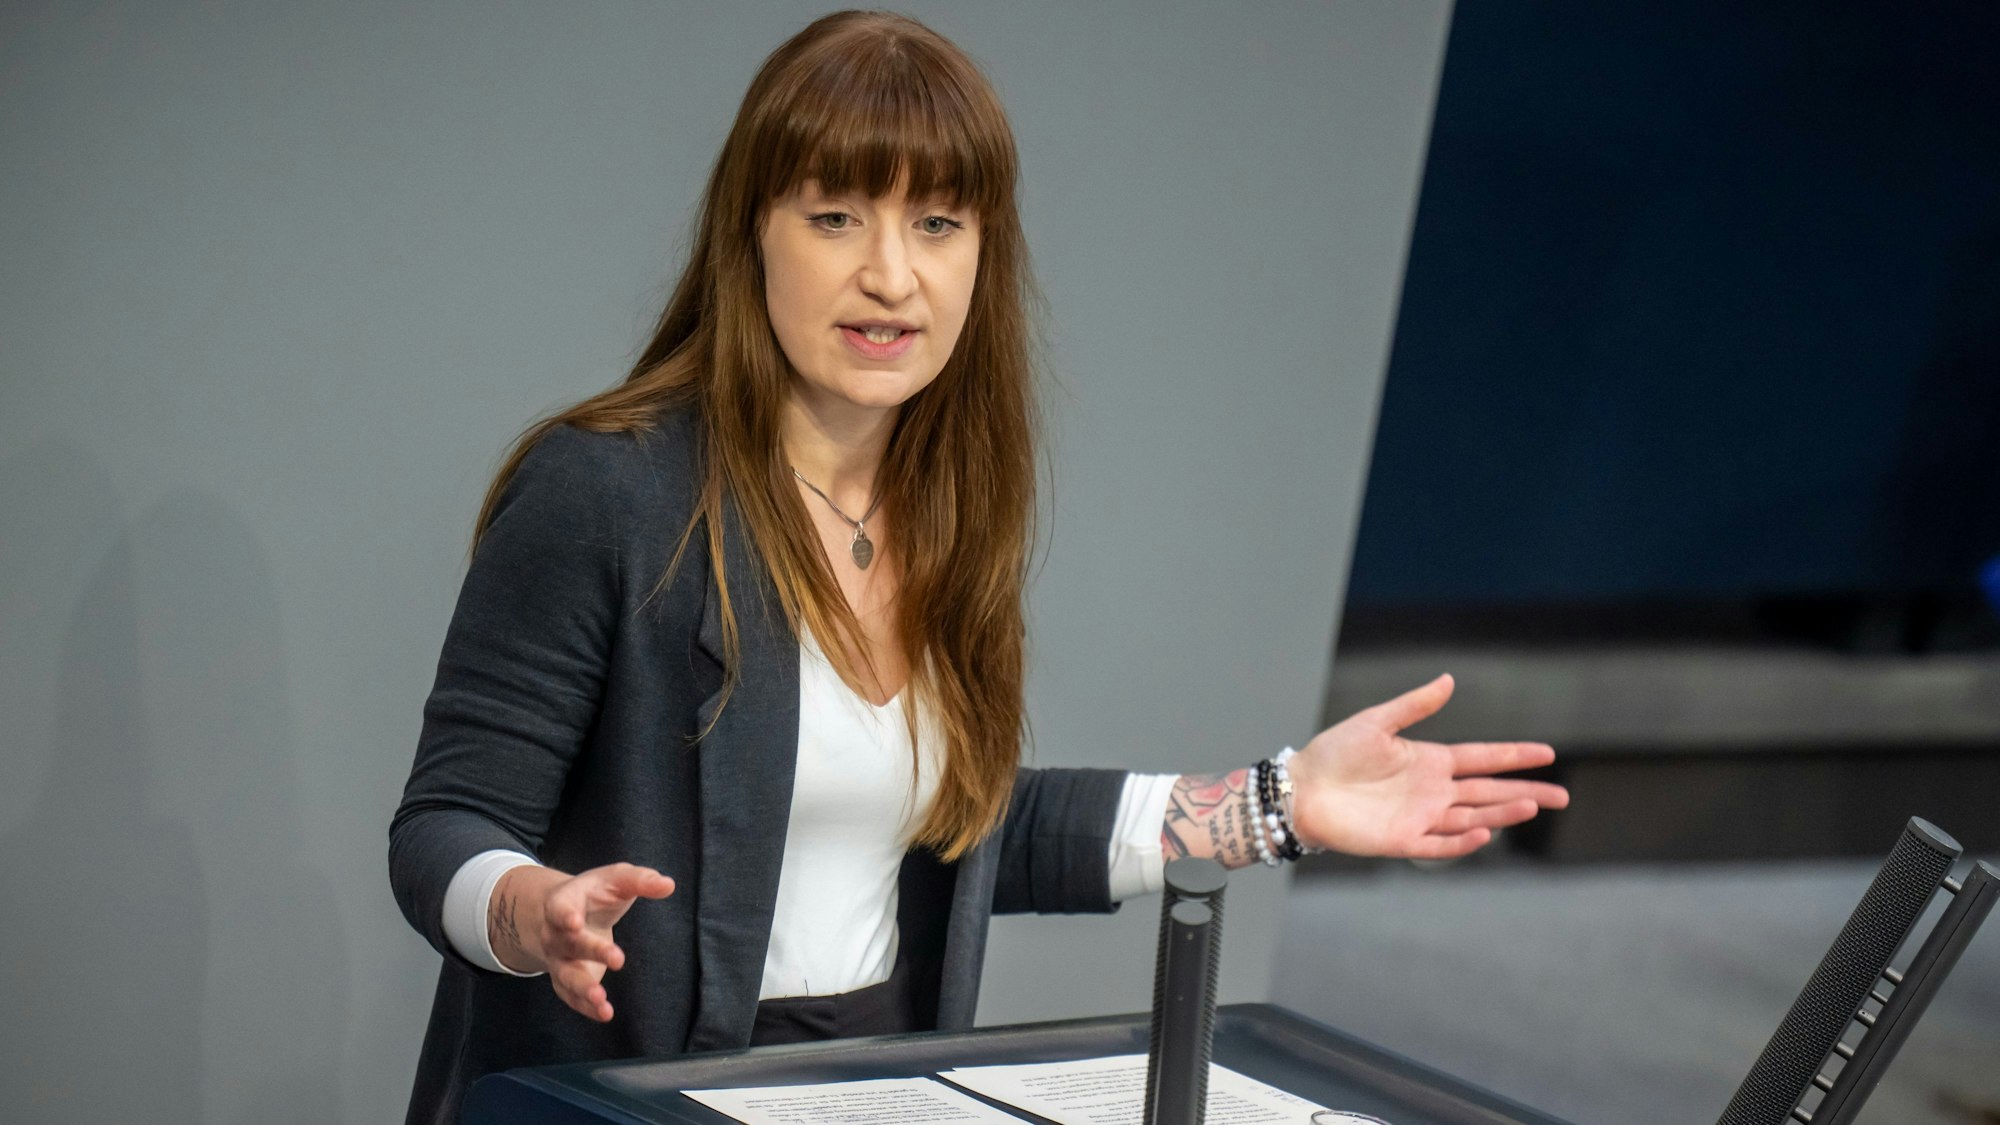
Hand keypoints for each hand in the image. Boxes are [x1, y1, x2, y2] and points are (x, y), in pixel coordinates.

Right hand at [489, 862, 675, 1021]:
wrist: (569, 915)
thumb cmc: (598, 893)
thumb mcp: (617, 878)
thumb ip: (640, 880)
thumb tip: (668, 885)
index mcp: (563, 901)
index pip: (559, 907)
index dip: (564, 915)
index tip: (575, 922)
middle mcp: (554, 933)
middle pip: (569, 943)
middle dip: (592, 950)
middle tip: (618, 958)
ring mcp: (558, 959)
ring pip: (566, 976)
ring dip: (583, 989)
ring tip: (602, 1000)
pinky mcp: (566, 980)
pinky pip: (571, 996)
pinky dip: (586, 1007)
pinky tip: (605, 1013)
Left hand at [1287, 674, 1567, 859]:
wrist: (1302, 789)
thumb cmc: (1335, 753)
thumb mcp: (1376, 722)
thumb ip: (1414, 705)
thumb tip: (1449, 680)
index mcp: (1430, 761)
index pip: (1483, 758)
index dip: (1515, 757)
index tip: (1547, 754)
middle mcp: (1432, 791)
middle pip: (1489, 792)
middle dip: (1525, 793)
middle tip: (1562, 796)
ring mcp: (1420, 816)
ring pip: (1472, 817)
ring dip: (1501, 813)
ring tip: (1532, 807)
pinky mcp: (1403, 840)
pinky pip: (1439, 844)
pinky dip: (1462, 842)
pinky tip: (1484, 833)